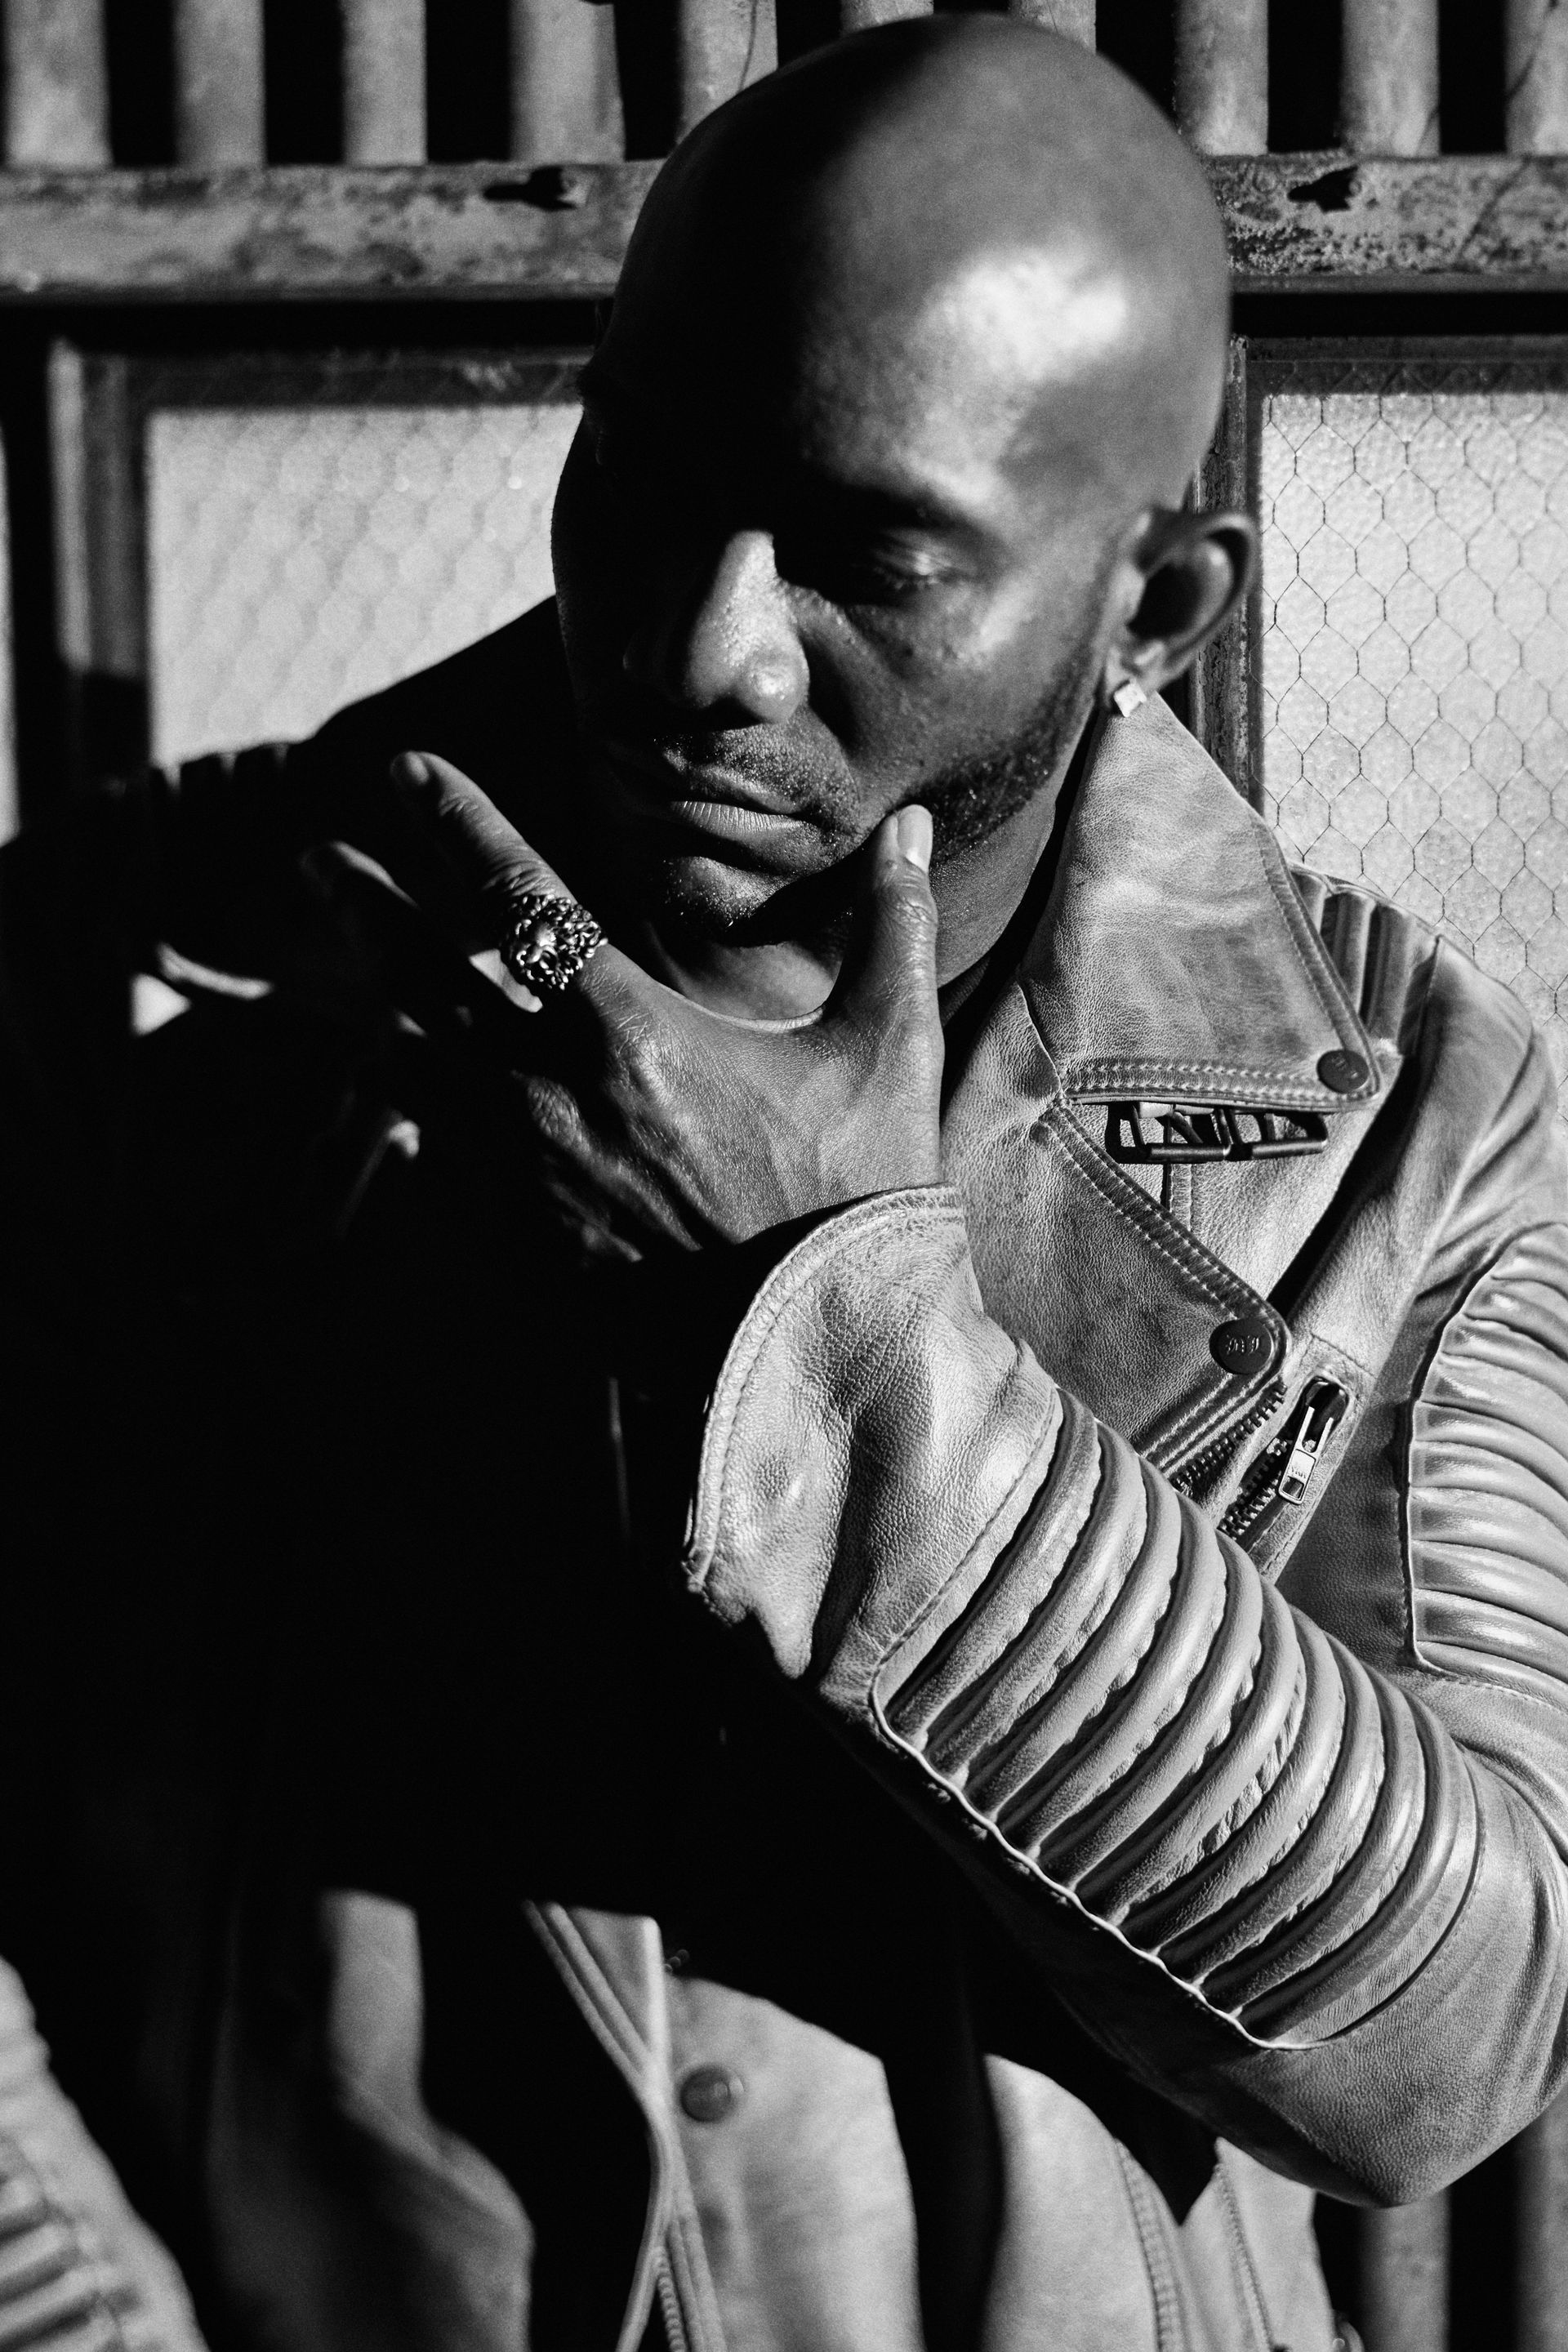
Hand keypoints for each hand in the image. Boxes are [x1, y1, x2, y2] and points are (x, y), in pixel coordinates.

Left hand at [360, 750, 943, 1253]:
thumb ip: (892, 925)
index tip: (403, 772)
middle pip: (417, 979)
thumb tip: (916, 826)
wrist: (818, 1353)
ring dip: (380, 1016)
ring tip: (357, 985)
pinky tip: (414, 1109)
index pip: (516, 898)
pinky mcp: (513, 1246)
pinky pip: (437, 1169)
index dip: (452, 823)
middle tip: (317, 864)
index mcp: (628, 1033)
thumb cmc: (856, 1197)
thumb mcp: (887, 1051)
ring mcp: (518, 1178)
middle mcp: (548, 1096)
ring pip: (412, 1074)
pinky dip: (422, 1126)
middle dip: (362, 911)